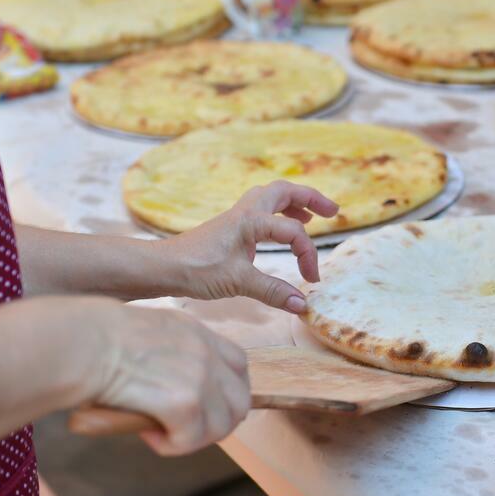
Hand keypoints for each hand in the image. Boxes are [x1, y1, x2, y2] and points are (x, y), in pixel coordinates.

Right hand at [83, 297, 249, 455]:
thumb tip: (166, 381)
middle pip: (240, 399)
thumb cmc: (90, 339)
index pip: (238, 365)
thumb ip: (166, 353)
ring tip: (162, 434)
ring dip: (194, 438)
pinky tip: (150, 437)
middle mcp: (205, 351)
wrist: (76, 342)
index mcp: (195, 331)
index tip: (202, 406)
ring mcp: (200, 375)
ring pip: (223, 425)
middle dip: (217, 423)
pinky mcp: (186, 402)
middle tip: (183, 430)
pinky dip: (173, 446)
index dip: (226, 392)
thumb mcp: (143, 333)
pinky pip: (193, 438)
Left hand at [161, 181, 337, 312]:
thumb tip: (302, 305)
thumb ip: (273, 292)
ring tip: (311, 216)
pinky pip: (261, 209)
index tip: (311, 280)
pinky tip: (281, 231)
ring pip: (272, 197)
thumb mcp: (238, 282)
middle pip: (285, 191)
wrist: (161, 267)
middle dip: (311, 198)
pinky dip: (278, 213)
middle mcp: (246, 212)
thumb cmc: (196, 269)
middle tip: (333, 212)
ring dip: (294, 202)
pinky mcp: (230, 227)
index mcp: (252, 220)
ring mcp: (237, 217)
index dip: (308, 255)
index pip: (293, 232)